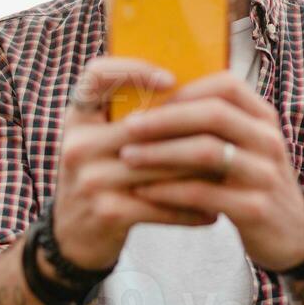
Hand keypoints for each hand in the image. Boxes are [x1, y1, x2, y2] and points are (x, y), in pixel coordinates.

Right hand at [52, 58, 216, 269]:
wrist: (73, 235)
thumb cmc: (101, 177)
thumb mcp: (102, 141)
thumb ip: (132, 117)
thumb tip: (199, 90)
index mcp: (79, 117)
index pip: (97, 74)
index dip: (134, 69)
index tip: (171, 80)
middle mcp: (79, 144)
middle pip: (145, 125)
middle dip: (191, 129)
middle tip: (228, 130)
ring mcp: (91, 179)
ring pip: (162, 166)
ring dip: (201, 171)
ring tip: (230, 169)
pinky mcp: (107, 212)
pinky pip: (162, 205)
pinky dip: (191, 209)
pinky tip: (213, 212)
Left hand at [120, 72, 303, 272]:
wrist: (291, 235)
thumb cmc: (251, 185)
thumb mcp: (244, 147)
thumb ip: (214, 125)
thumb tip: (155, 100)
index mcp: (263, 118)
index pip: (226, 85)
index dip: (185, 89)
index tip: (148, 99)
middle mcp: (268, 141)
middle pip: (214, 114)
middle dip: (164, 119)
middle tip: (127, 127)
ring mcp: (265, 175)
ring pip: (207, 152)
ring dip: (161, 153)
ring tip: (128, 157)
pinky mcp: (255, 209)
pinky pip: (203, 194)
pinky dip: (169, 191)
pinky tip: (143, 192)